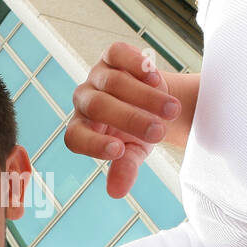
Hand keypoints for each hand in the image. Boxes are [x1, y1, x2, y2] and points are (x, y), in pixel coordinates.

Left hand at [64, 42, 185, 197]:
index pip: (75, 137)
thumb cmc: (139, 133)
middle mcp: (84, 101)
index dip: (93, 145)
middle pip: (98, 106)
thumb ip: (125, 169)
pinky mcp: (111, 56)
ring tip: (171, 110)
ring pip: (113, 82)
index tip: (119, 151)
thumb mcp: (135, 153)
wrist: (154, 103)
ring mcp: (96, 76)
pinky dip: (135, 64)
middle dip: (130, 119)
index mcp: (82, 128)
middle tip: (159, 132)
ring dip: (144, 97)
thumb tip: (116, 193)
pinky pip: (117, 54)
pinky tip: (155, 77)